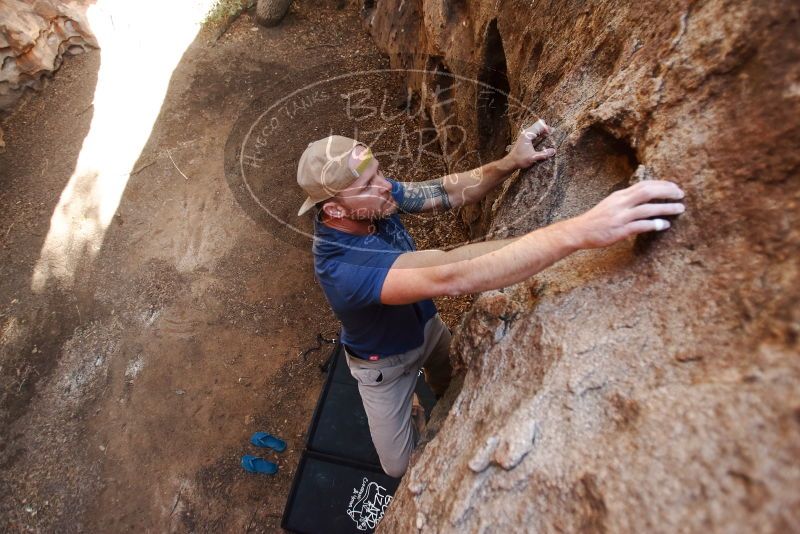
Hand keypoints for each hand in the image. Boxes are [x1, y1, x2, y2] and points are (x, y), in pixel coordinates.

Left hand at [505, 119, 555, 168]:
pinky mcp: (524, 139)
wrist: (510, 162)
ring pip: (536, 129)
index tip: (553, 133)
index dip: (547, 128)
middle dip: (546, 129)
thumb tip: (553, 151)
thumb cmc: (520, 159)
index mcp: (528, 135)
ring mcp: (524, 135)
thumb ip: (544, 154)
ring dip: (542, 132)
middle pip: (538, 125)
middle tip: (552, 135)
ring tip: (549, 137)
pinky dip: (539, 135)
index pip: (540, 125)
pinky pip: (533, 133)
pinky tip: (543, 140)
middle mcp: (526, 133)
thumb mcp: (533, 157)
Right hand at [568, 180, 685, 248]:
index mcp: (619, 196)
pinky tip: (665, 225)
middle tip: (681, 195)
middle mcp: (620, 203)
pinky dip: (655, 224)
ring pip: (648, 209)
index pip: (644, 184)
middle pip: (648, 192)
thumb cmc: (596, 219)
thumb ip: (626, 200)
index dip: (661, 184)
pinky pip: (641, 226)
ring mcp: (620, 217)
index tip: (674, 187)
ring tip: (680, 209)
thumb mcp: (610, 204)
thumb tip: (645, 197)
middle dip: (667, 192)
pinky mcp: (620, 230)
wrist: (578, 231)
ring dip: (666, 208)